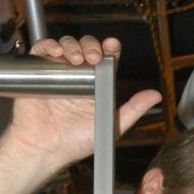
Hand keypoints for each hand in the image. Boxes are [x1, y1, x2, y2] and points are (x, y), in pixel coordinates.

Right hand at [4, 35, 161, 178]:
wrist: (44, 148)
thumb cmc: (74, 142)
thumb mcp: (110, 126)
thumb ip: (132, 110)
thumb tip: (155, 95)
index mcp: (95, 85)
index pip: (106, 59)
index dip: (110, 48)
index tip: (113, 46)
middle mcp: (77, 76)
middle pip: (87, 47)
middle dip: (92, 45)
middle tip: (94, 57)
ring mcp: (57, 73)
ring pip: (67, 45)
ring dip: (73, 45)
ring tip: (77, 59)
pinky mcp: (38, 72)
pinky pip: (42, 50)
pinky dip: (49, 45)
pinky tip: (57, 53)